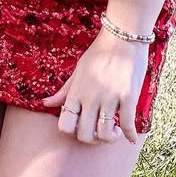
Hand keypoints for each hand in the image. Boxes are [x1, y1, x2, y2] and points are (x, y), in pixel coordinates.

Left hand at [43, 28, 146, 144]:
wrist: (122, 37)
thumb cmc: (99, 53)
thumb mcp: (77, 71)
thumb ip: (64, 91)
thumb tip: (45, 103)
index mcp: (76, 92)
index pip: (65, 125)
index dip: (72, 132)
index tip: (81, 126)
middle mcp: (90, 97)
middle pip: (84, 134)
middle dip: (92, 139)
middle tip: (99, 132)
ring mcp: (109, 98)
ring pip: (105, 133)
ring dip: (110, 138)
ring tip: (114, 130)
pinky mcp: (128, 96)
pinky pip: (128, 124)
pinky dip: (129, 135)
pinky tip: (130, 137)